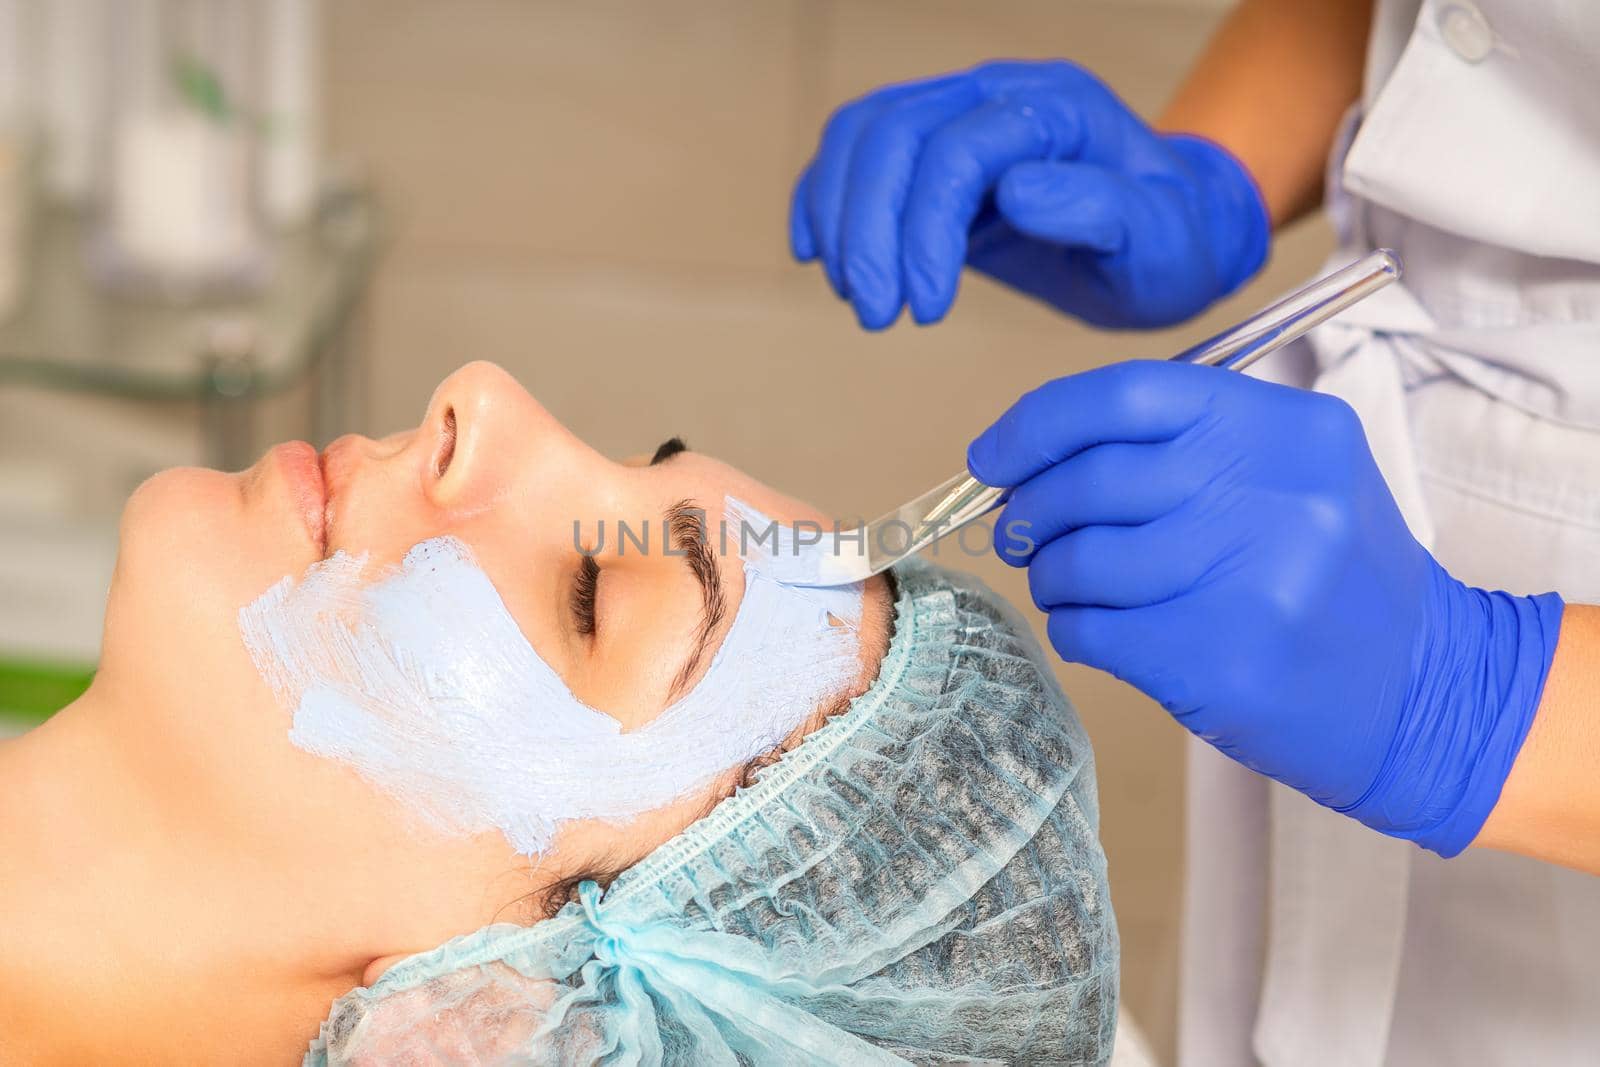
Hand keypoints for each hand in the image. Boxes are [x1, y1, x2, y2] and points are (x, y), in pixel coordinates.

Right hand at [789, 61, 1269, 329]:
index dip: (925, 230)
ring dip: (841, 219)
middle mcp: (998, 96)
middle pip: (895, 135)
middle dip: (870, 231)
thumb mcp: (1160, 239)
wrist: (1170, 233)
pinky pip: (854, 151)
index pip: (958, 150)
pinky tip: (820, 255)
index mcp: (1057, 110)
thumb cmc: (1170, 241)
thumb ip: (1099, 208)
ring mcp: (959, 114)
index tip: (926, 308)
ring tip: (857, 297)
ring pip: (862, 136)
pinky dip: (825, 199)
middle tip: (875, 314)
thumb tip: (1017, 190)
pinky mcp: (931, 150)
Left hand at [967, 361, 1564, 855]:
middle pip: (1089, 480)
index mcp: (1287, 429)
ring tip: (1068, 585)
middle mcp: (1272, 495)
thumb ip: (1182, 447)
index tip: (990, 457)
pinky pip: (1090, 630)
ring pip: (1079, 560)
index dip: (1037, 423)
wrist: (1426, 693)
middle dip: (1030, 509)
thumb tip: (1034, 452)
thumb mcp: (1293, 474)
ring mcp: (1249, 582)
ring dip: (1051, 576)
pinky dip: (1073, 628)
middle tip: (1023, 530)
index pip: (1126, 394)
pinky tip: (1099, 629)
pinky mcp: (1219, 660)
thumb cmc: (1335, 574)